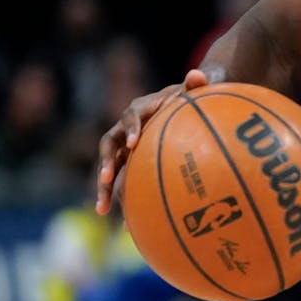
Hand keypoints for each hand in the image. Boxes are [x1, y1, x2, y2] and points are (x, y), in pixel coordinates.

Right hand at [96, 69, 210, 214]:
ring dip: (103, 186)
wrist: (180, 106)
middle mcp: (125, 129)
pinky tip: (125, 226)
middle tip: (104, 178)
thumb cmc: (187, 98)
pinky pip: (119, 181)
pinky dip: (120, 199)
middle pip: (108, 145)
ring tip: (102, 209)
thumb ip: (196, 83)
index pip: (130, 117)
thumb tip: (198, 74)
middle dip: (104, 162)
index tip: (133, 143)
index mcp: (140, 109)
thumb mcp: (192, 91)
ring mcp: (123, 148)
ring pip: (108, 167)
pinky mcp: (126, 164)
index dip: (130, 129)